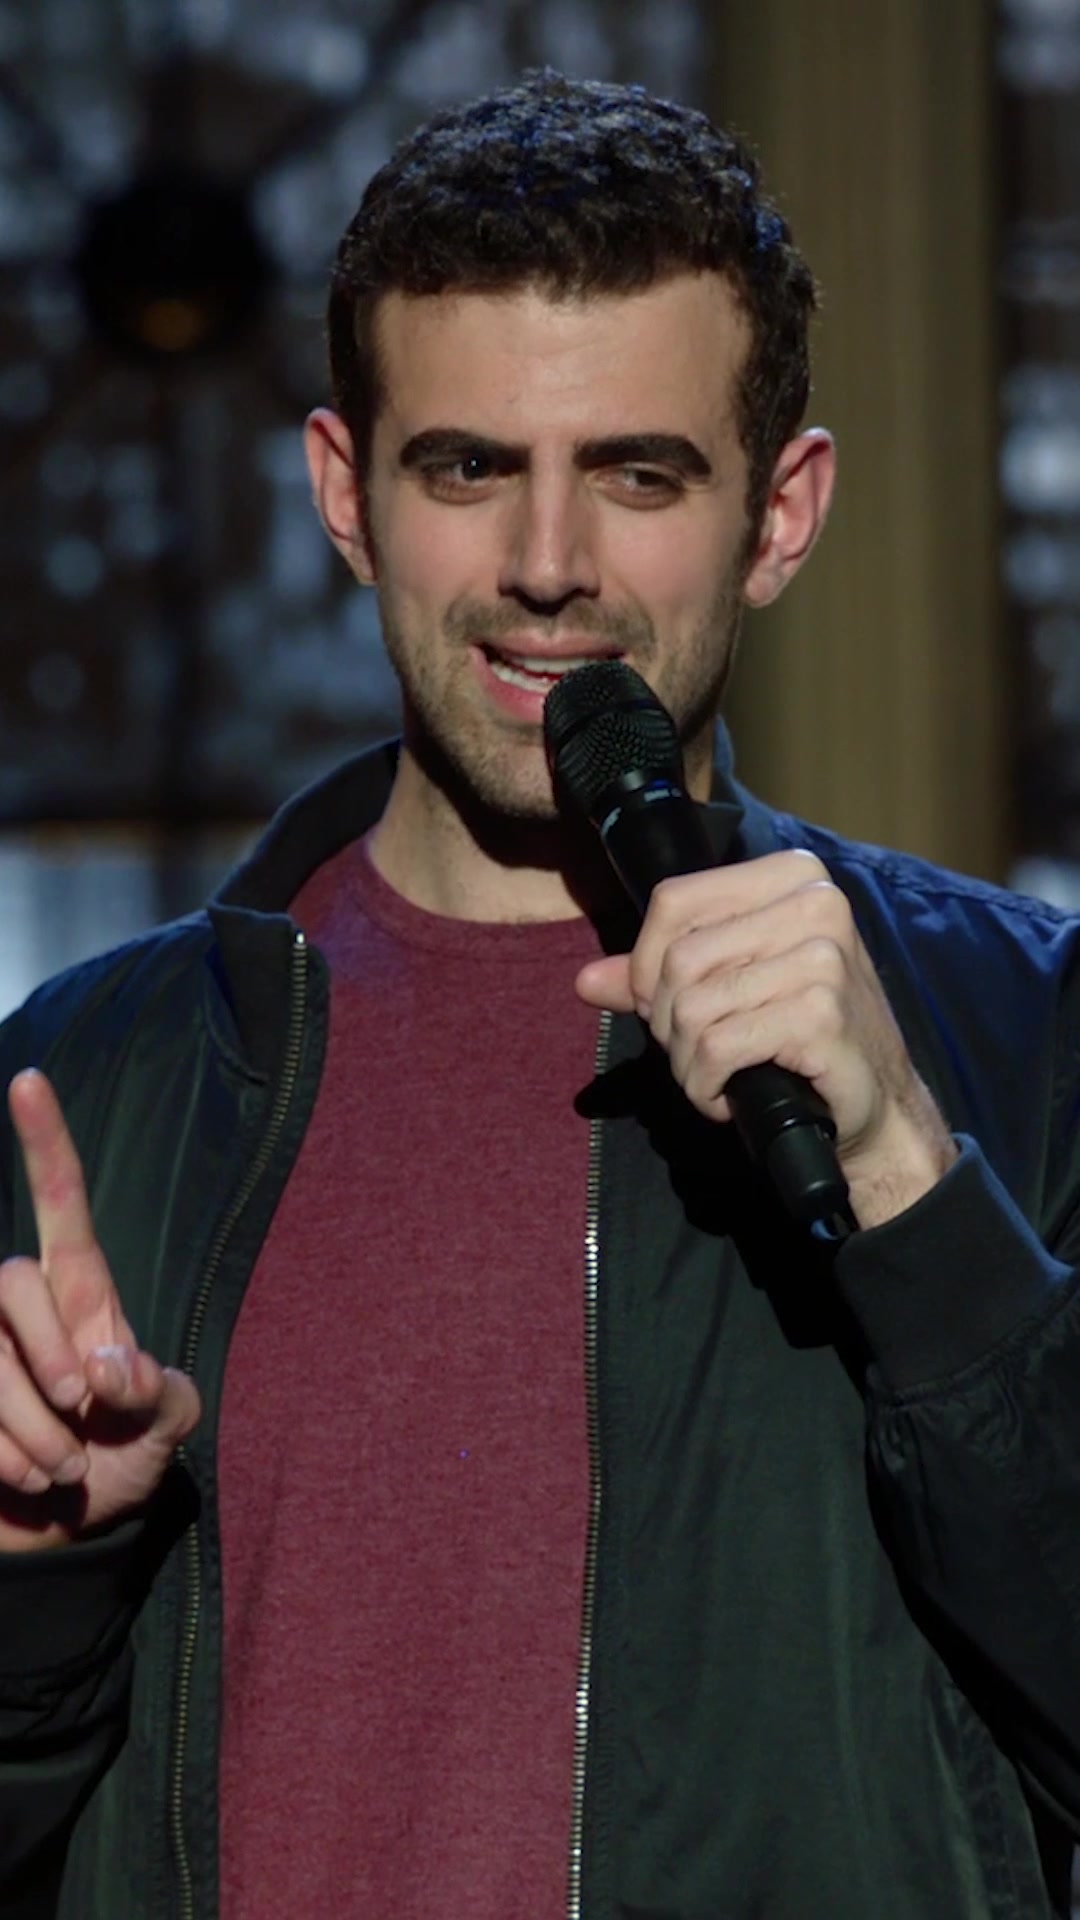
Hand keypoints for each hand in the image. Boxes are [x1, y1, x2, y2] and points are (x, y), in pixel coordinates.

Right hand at [0, 1069, 200, 1551]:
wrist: (74, 1533)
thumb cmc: (126, 1457)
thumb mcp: (169, 1426)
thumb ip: (157, 1392)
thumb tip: (107, 1363)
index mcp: (84, 1294)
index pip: (62, 1204)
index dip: (46, 1143)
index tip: (29, 1079)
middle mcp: (22, 1310)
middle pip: (10, 1284)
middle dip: (44, 1357)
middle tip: (80, 1419)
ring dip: (27, 1426)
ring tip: (64, 1468)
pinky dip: (3, 1457)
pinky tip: (29, 1481)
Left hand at [575, 850, 956, 1227]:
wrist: (876, 1109)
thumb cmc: (801, 1042)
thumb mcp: (733, 990)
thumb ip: (660, 978)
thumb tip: (586, 981)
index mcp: (793, 877)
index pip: (675, 899)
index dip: (647, 962)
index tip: (663, 1006)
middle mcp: (815, 904)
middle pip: (679, 959)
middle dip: (669, 1023)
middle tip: (698, 1054)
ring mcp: (822, 957)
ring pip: (693, 1009)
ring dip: (687, 1063)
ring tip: (716, 1078)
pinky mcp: (820, 1012)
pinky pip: (718, 1048)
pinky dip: (706, 1087)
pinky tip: (729, 1099)